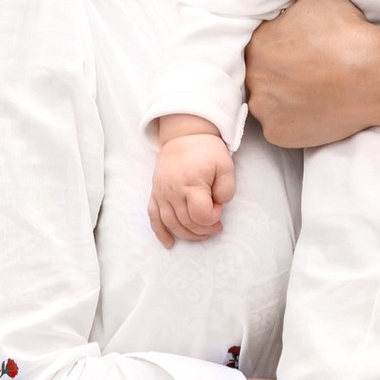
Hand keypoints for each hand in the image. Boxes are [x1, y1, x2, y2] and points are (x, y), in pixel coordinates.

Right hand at [149, 118, 235, 247]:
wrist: (184, 135)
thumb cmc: (207, 151)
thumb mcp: (226, 166)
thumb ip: (226, 190)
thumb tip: (216, 206)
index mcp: (191, 184)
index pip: (201, 215)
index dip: (213, 218)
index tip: (219, 208)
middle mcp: (173, 191)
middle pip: (186, 223)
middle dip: (203, 229)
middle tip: (216, 226)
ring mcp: (161, 193)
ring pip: (171, 224)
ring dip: (187, 235)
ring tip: (201, 234)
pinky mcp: (155, 193)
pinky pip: (153, 217)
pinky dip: (160, 232)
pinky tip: (169, 243)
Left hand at [241, 0, 379, 150]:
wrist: (375, 76)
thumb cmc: (348, 32)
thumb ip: (294, 1)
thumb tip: (292, 2)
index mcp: (257, 42)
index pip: (259, 43)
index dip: (279, 45)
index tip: (298, 48)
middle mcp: (253, 77)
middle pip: (260, 73)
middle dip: (279, 71)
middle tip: (306, 70)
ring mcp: (264, 108)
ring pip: (267, 101)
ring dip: (283, 96)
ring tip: (312, 90)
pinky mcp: (278, 133)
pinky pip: (280, 126)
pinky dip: (295, 119)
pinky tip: (315, 109)